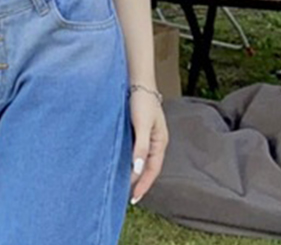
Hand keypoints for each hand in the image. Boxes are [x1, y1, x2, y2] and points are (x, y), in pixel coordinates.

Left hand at [128, 90, 168, 204]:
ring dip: (133, 171)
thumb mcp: (142, 124)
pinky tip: (120, 162)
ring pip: (141, 158)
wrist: (137, 81)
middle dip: (139, 181)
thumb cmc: (142, 100)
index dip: (144, 184)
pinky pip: (134, 149)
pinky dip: (129, 159)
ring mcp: (146, 135)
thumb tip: (137, 169)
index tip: (134, 198)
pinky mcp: (137, 129)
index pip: (152, 170)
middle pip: (148, 166)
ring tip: (123, 183)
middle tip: (128, 195)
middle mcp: (155, 141)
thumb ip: (141, 147)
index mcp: (160, 142)